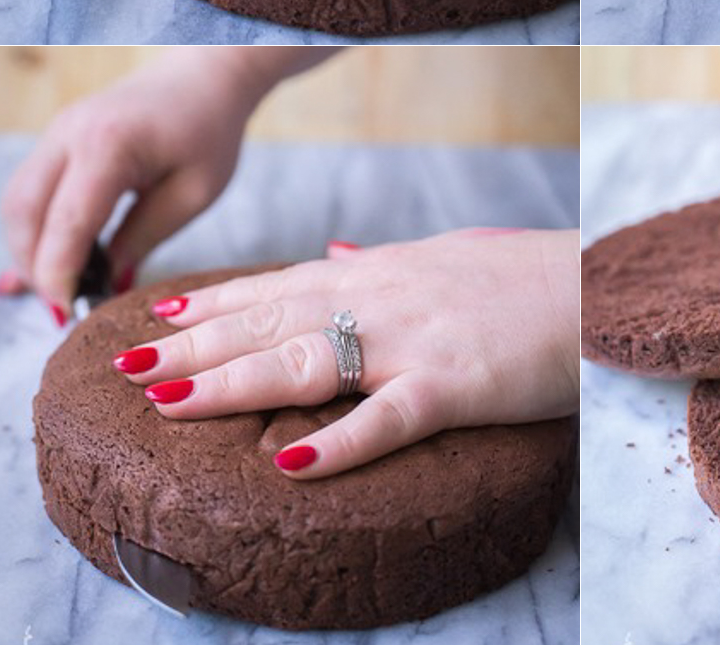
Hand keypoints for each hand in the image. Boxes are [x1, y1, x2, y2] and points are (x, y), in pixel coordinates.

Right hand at [0, 50, 260, 321]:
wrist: (207, 75)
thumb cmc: (210, 130)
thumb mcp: (194, 193)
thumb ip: (145, 238)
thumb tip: (108, 285)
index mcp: (109, 145)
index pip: (67, 222)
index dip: (60, 274)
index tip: (69, 313)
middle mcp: (69, 133)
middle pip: (24, 214)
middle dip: (37, 267)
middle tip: (66, 306)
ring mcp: (57, 131)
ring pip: (17, 203)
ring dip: (30, 250)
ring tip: (62, 287)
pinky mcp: (58, 138)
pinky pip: (30, 190)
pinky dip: (34, 228)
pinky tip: (47, 262)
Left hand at [111, 229, 580, 479]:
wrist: (595, 285)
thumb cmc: (525, 277)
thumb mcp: (447, 255)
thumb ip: (386, 261)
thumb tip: (337, 255)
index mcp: (382, 273)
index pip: (281, 284)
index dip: (214, 305)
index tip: (157, 316)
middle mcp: (383, 299)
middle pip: (273, 321)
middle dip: (195, 344)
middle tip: (124, 363)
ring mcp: (415, 340)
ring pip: (306, 360)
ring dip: (231, 382)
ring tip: (164, 400)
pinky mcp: (456, 384)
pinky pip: (389, 416)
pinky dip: (340, 442)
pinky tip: (290, 464)